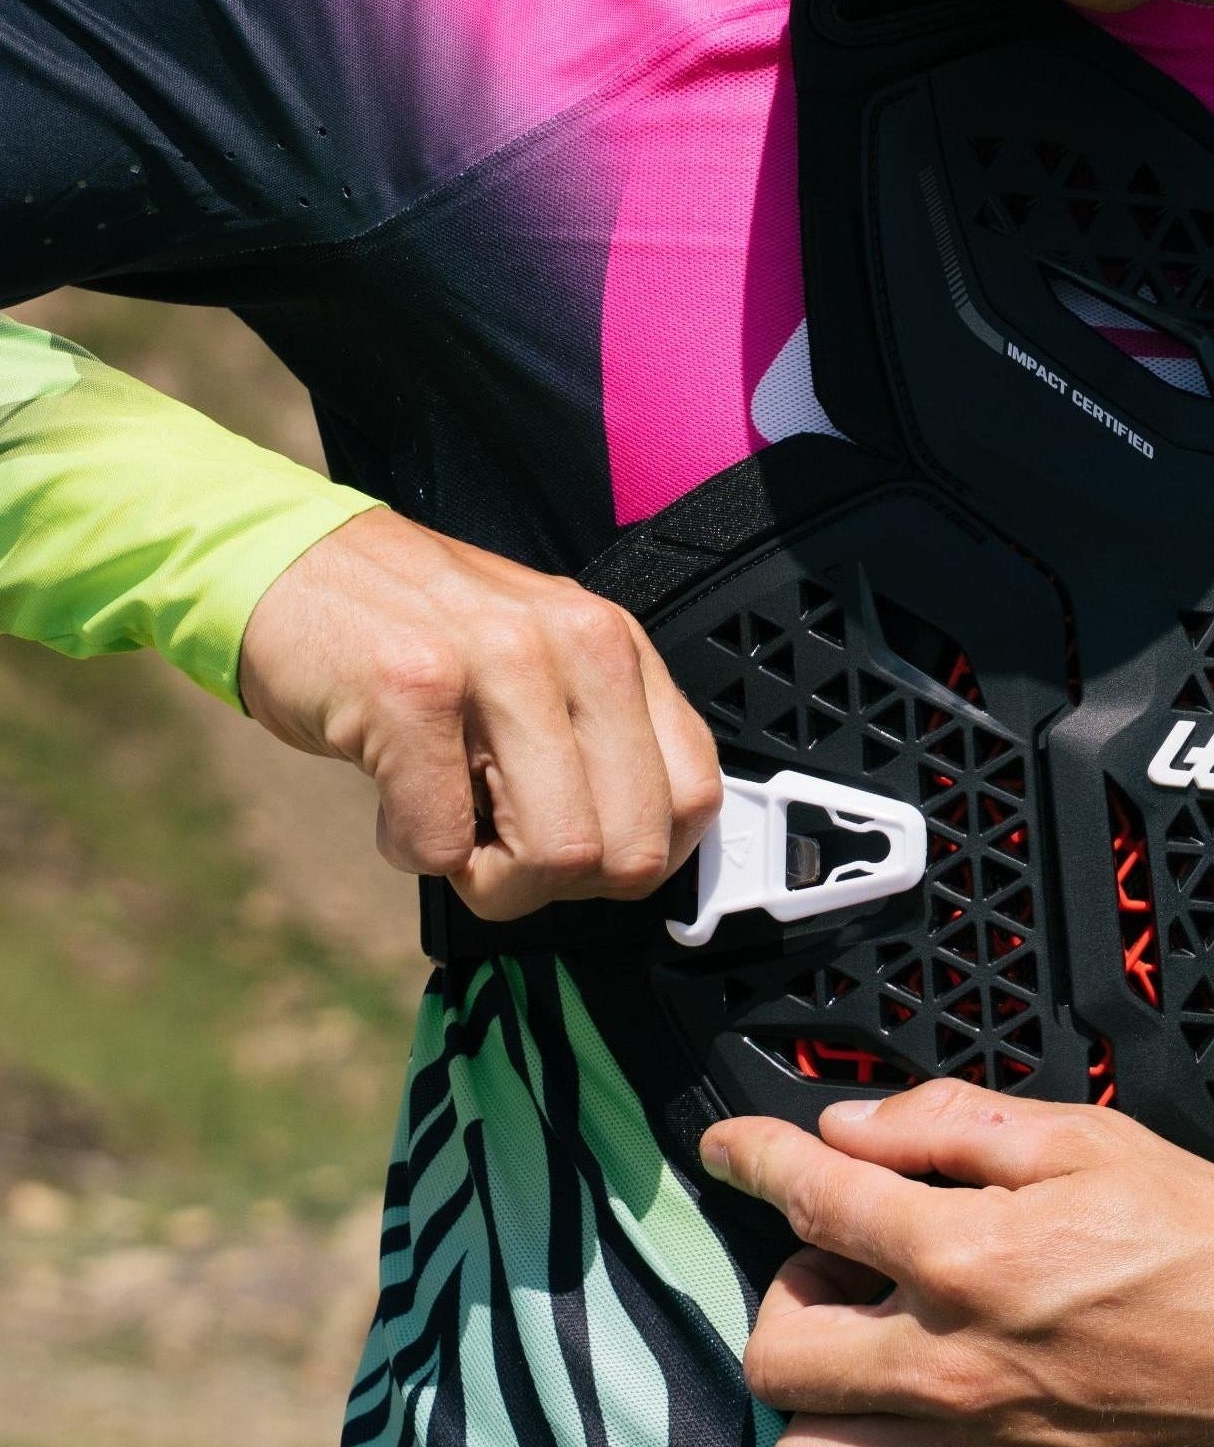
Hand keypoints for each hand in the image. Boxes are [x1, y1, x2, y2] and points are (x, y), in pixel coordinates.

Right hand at [238, 506, 718, 920]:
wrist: (287, 564)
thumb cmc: (409, 631)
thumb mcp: (537, 661)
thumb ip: (597, 736)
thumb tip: (643, 855)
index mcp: (615, 644)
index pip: (694, 798)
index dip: (633, 857)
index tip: (575, 852)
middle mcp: (575, 643)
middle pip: (631, 850)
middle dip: (558, 882)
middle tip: (496, 843)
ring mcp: (497, 662)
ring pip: (556, 856)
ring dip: (488, 876)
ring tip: (444, 817)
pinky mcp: (411, 692)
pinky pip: (444, 846)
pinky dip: (410, 849)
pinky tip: (390, 799)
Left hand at [702, 1082, 1213, 1446]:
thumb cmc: (1212, 1246)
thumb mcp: (1090, 1142)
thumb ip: (952, 1127)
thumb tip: (849, 1129)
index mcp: (968, 1259)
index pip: (811, 1203)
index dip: (751, 1158)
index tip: (728, 1147)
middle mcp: (950, 1371)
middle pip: (777, 1352)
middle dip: (788, 1293)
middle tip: (848, 1268)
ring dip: (820, 1396)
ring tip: (880, 1353)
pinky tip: (922, 1424)